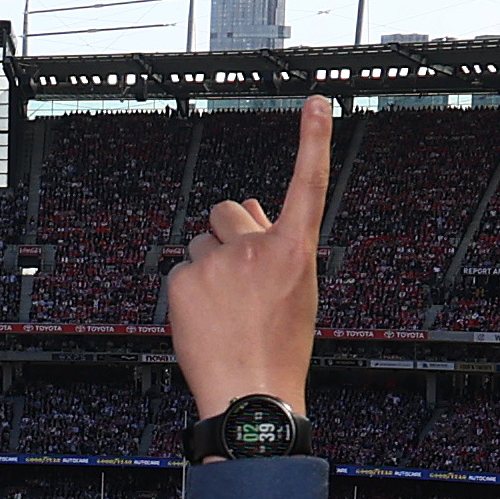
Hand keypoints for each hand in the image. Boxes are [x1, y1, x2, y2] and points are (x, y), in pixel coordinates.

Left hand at [164, 94, 331, 416]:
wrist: (252, 394)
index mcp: (295, 251)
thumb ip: (276, 245)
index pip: (308, 185)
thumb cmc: (278, 346)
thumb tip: (251, 206)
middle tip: (237, 276)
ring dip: (209, 263)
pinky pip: (183, 270)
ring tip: (225, 307)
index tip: (316, 104)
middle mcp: (257, 249)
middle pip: (231, 212)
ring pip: (202, 242)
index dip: (313, 141)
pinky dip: (190, 290)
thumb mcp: (294, 291)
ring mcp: (218, 264)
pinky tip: (206, 319)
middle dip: (230, 233)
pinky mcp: (184, 281)